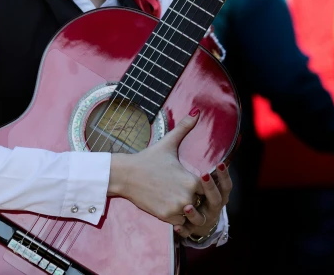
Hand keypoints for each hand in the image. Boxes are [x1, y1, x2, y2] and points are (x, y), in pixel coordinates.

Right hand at [108, 109, 202, 225]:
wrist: (126, 174)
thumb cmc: (149, 158)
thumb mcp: (169, 142)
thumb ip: (185, 127)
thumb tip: (197, 112)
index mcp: (192, 179)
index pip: (208, 188)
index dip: (202, 186)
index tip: (191, 181)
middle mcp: (187, 195)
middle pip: (201, 202)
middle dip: (195, 198)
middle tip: (182, 191)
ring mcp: (176, 207)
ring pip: (191, 214)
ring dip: (188, 210)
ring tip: (177, 198)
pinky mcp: (165, 216)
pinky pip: (180, 222)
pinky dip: (177, 217)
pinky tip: (168, 204)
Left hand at [173, 161, 231, 239]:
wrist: (190, 216)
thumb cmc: (197, 190)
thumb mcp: (201, 176)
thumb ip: (201, 154)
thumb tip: (194, 121)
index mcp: (219, 193)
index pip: (225, 184)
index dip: (224, 175)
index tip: (220, 163)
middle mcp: (213, 207)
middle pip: (216, 199)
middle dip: (211, 189)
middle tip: (203, 176)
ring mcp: (202, 218)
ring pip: (201, 218)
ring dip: (195, 214)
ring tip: (187, 206)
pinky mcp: (190, 228)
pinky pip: (187, 230)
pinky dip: (183, 229)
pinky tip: (176, 226)